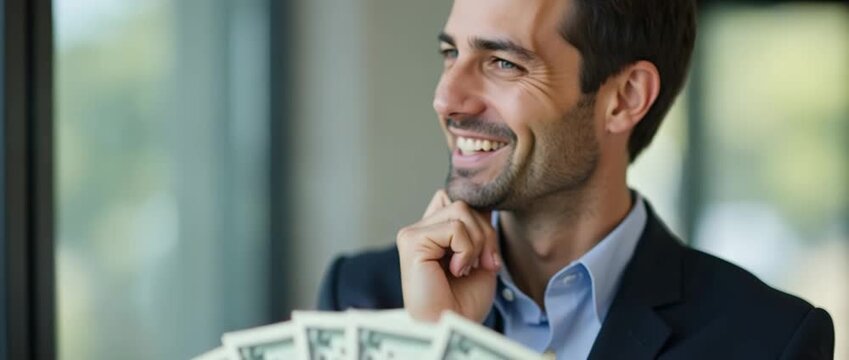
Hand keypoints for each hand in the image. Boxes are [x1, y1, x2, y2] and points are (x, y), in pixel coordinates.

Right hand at [397, 189, 501, 322]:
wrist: (452, 325)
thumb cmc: (464, 301)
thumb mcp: (481, 256)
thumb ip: (479, 228)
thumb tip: (487, 202)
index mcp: (433, 231)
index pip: (458, 199)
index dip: (480, 220)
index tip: (485, 254)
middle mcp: (420, 228)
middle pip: (464, 203)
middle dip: (485, 234)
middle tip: (483, 265)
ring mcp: (414, 233)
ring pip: (461, 209)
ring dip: (477, 243)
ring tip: (467, 268)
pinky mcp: (412, 240)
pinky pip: (455, 228)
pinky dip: (466, 251)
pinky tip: (455, 270)